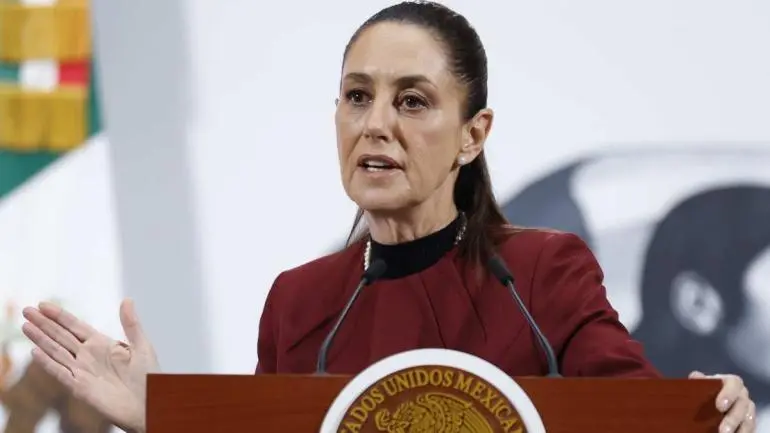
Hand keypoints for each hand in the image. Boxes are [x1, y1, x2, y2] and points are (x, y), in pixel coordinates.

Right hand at [21, 299, 157, 432]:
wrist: (149, 405)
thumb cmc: (149, 378)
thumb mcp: (142, 346)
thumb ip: (131, 324)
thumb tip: (127, 299)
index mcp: (102, 344)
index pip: (75, 326)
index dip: (59, 316)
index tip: (43, 304)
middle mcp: (88, 356)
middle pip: (61, 336)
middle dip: (44, 323)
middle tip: (26, 309)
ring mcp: (82, 371)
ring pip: (56, 352)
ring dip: (41, 339)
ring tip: (26, 326)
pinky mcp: (80, 388)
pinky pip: (61, 373)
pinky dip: (48, 363)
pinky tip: (36, 352)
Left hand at [689, 371, 755, 432]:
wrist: (708, 406)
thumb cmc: (703, 394)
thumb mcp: (699, 387)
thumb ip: (698, 383)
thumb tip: (695, 376)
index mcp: (730, 382)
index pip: (734, 383)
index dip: (728, 394)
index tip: (719, 407)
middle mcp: (741, 394)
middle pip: (742, 404)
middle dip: (733, 418)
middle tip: (723, 430)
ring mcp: (747, 408)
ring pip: (748, 418)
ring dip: (739, 428)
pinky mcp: (749, 421)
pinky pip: (750, 427)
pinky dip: (743, 432)